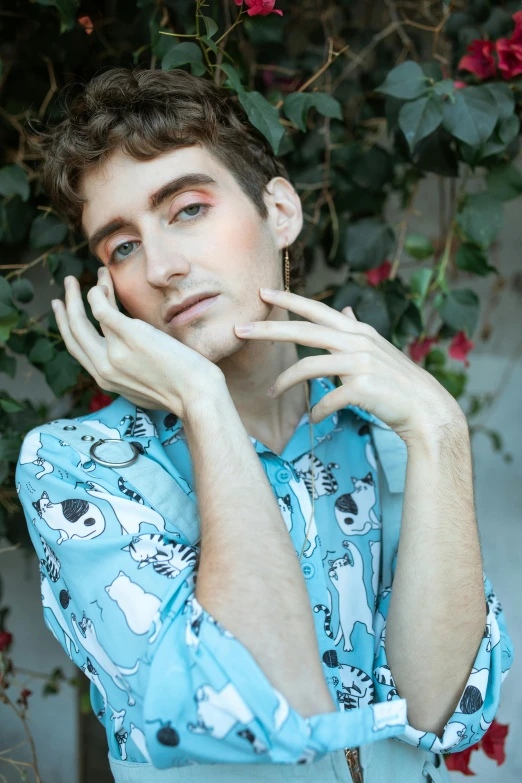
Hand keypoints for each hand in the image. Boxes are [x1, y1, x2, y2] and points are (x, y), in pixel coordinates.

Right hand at [51, 268, 224, 414]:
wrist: (196, 396)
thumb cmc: (181, 393)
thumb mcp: (144, 390)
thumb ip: (130, 377)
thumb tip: (132, 365)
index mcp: (106, 380)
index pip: (77, 349)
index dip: (67, 326)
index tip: (64, 310)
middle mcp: (104, 368)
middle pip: (74, 332)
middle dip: (67, 305)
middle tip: (67, 286)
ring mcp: (115, 352)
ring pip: (87, 316)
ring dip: (87, 290)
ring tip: (98, 272)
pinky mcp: (130, 336)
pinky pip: (102, 308)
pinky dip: (100, 292)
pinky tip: (105, 282)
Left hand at [234, 288, 465, 445]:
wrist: (427, 410)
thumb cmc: (398, 382)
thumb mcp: (378, 349)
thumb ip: (356, 329)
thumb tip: (344, 310)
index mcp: (357, 332)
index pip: (316, 310)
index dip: (288, 300)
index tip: (261, 293)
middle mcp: (357, 342)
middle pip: (304, 331)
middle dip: (269, 329)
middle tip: (239, 329)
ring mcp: (361, 364)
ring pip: (309, 367)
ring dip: (285, 381)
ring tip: (271, 393)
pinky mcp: (363, 388)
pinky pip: (327, 399)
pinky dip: (317, 411)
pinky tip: (314, 418)